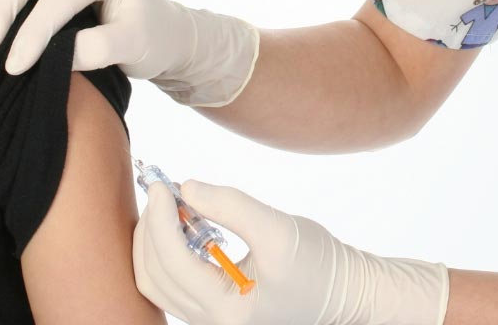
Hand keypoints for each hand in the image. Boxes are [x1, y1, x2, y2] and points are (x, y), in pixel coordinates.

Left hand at [133, 180, 447, 324]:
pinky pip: (173, 284)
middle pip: (153, 276)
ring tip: (175, 206)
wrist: (347, 294)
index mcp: (226, 311)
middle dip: (151, 229)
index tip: (162, 186)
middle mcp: (211, 324)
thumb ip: (231, 206)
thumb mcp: (278, 229)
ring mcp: (210, 321)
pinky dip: (169, 252)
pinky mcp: (214, 310)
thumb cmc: (321, 266)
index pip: (172, 261)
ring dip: (156, 240)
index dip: (160, 219)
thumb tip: (185, 188)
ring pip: (158, 283)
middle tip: (163, 191)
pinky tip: (187, 225)